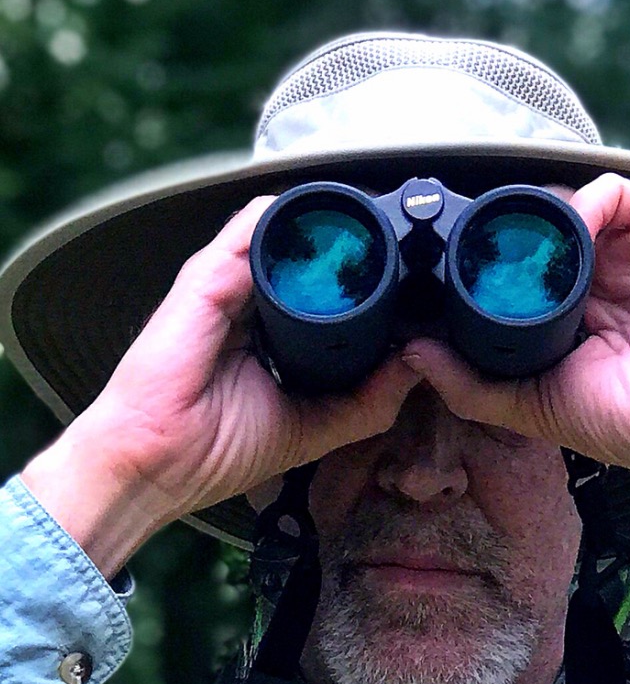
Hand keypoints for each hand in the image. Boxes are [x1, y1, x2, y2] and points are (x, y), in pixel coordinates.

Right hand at [22, 197, 420, 574]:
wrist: (158, 463)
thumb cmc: (219, 450)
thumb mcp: (315, 427)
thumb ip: (368, 401)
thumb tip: (417, 366)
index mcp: (275, 332)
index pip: (326, 291)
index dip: (369, 282)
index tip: (414, 282)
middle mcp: (251, 301)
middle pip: (309, 256)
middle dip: (355, 249)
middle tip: (405, 247)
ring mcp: (227, 285)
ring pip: (285, 232)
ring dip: (330, 226)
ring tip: (377, 225)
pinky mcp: (207, 280)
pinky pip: (251, 230)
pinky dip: (288, 220)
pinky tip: (324, 222)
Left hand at [402, 174, 629, 512]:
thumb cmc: (628, 424)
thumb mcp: (531, 405)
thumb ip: (470, 384)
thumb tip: (412, 353)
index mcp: (576, 317)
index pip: (527, 271)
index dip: (494, 261)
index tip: (454, 259)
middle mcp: (605, 282)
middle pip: (549, 232)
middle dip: (513, 228)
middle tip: (476, 231)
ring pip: (578, 206)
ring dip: (546, 210)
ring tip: (522, 232)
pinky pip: (622, 195)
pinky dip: (590, 198)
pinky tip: (571, 224)